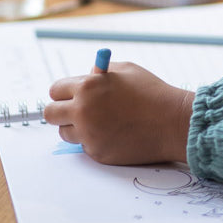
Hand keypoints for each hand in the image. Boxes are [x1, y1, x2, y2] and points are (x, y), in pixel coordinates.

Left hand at [43, 61, 194, 165]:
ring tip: (99, 121)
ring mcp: (89, 135)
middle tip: (72, 110)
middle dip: (59, 111)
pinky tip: (114, 132)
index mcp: (87, 87)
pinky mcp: (97, 153)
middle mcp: (83, 111)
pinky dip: (94, 140)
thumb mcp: (125, 70)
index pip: (55, 90)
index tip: (69, 94)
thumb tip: (84, 78)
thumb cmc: (151, 91)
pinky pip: (85, 146)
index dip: (63, 91)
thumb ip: (99, 73)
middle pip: (50, 114)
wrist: (171, 121)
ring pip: (65, 132)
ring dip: (75, 127)